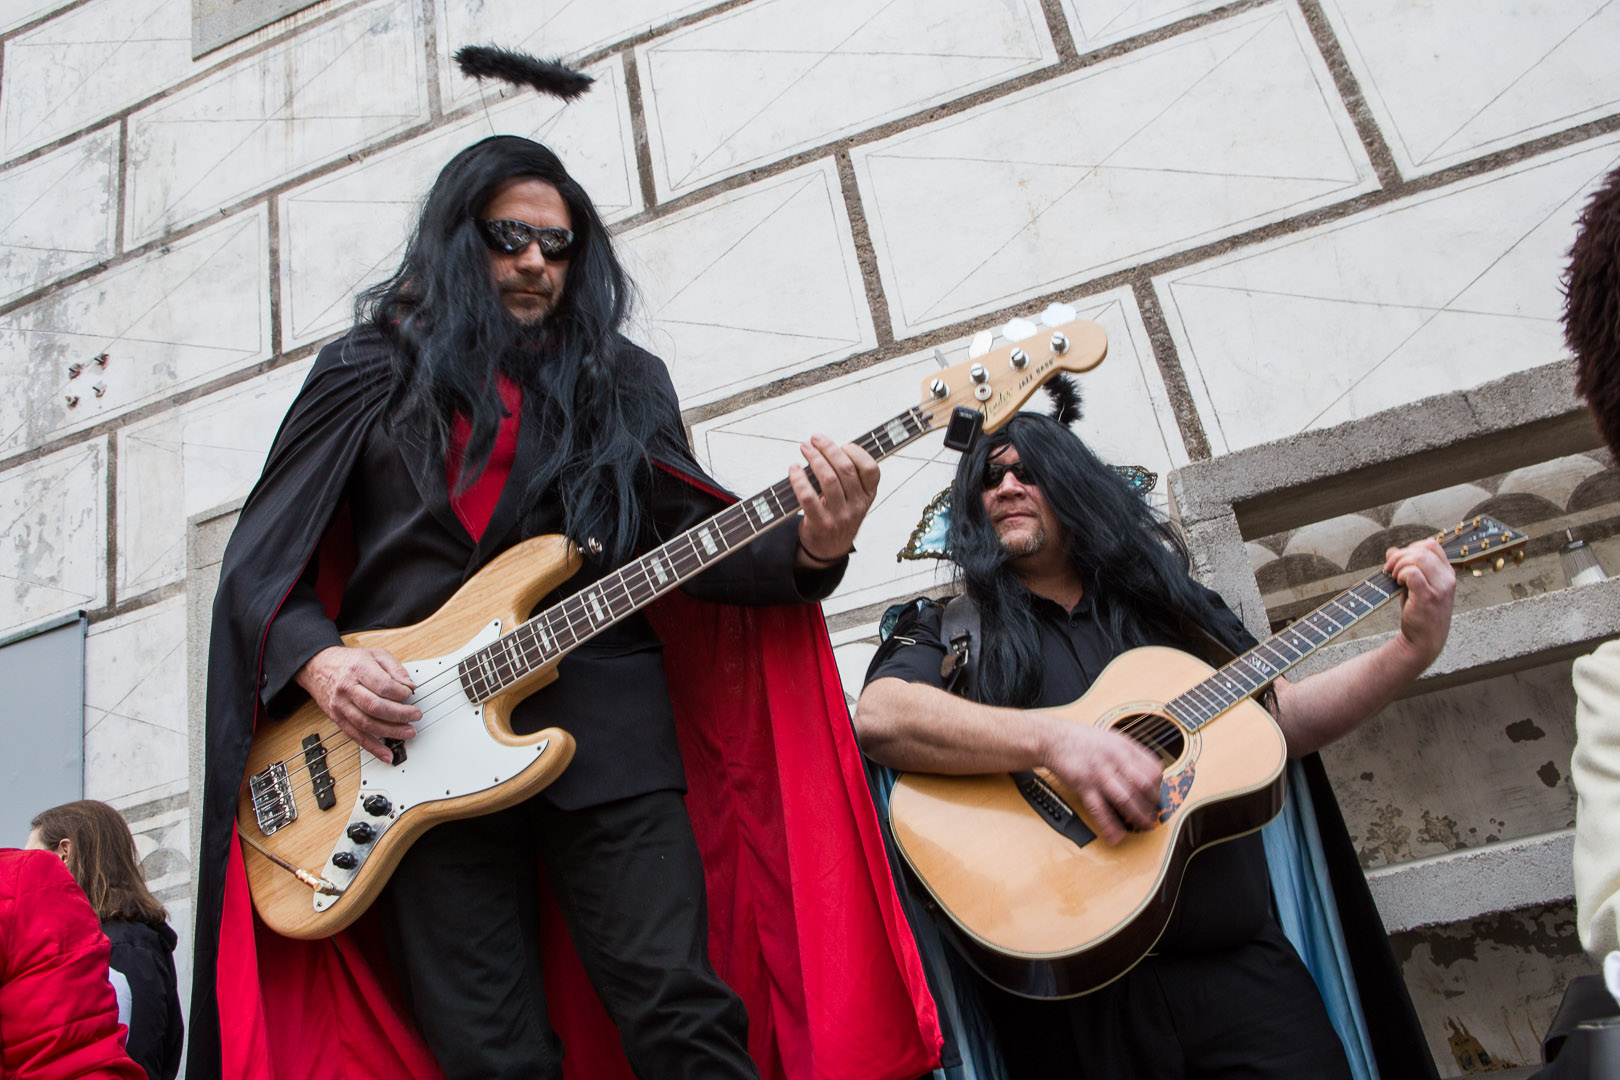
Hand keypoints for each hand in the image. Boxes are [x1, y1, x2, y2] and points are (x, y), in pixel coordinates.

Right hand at [295, 645, 419, 762]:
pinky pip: (356, 736)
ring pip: (366, 724)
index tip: (411, 694)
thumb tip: (410, 685)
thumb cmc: (349, 661)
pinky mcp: (338, 719)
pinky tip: (386, 753)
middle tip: (415, 716)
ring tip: (408, 732)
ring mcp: (341, 706)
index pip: (383, 685)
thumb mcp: (375, 654)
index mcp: (358, 669)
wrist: (317, 667)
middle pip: (375, 707)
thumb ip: (395, 668)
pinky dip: (372, 747)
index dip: (400, 693)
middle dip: (399, 715)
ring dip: (390, 732)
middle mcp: (347, 689)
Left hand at [788, 433, 879, 568]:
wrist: (829, 549)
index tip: (843, 444)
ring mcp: (840, 516)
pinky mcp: (821, 523)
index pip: (871, 470)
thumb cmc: (839, 514)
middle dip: (829, 449)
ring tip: (805, 448)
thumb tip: (831, 446)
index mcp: (868, 495)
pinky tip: (794, 469)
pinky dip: (799, 480)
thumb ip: (850, 476)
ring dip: (814, 459)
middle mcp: (857, 505)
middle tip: (815, 438)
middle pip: (846, 469)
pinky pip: (808, 497)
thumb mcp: (854, 498)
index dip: (857, 453)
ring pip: (828, 480)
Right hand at [1040, 723, 1163, 845]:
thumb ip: (1130, 754)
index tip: (1157, 795)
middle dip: (1152, 804)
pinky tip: (1116, 836)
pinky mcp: (1084, 785)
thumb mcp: (1113, 738)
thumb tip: (1148, 771)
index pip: (1152, 769)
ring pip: (1125, 798)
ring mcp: (1099, 773)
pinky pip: (1099, 809)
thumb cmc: (1082, 739)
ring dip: (1138, 815)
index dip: (1158, 786)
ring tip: (1144, 825)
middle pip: (1143, 786)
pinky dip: (1109, 825)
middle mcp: (1114, 760)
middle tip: (1154, 814)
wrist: (1055, 739)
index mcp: (1124, 748)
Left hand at [1385, 538, 1455, 667]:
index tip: (1400, 562)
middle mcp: (1447, 578)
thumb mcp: (1415, 586)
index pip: (1432, 545)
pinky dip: (1400, 574)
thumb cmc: (1419, 613)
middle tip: (1390, 570)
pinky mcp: (1429, 597)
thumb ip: (1406, 566)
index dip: (1411, 548)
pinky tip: (1397, 583)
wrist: (1423, 642)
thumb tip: (1392, 550)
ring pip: (1418, 558)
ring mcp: (1440, 588)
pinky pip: (1412, 573)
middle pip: (1423, 549)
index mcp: (1447, 573)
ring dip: (1399, 564)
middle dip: (1400, 556)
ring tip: (1393, 577)